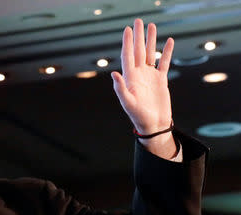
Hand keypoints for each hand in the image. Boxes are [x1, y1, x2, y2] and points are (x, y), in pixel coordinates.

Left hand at [111, 19, 177, 159]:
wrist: (153, 124)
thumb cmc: (138, 116)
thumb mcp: (128, 103)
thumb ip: (120, 89)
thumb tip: (114, 73)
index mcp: (130, 78)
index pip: (128, 55)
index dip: (127, 42)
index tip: (127, 29)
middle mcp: (139, 74)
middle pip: (138, 50)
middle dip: (138, 36)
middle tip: (138, 21)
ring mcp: (150, 76)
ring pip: (150, 54)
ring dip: (151, 40)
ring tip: (152, 26)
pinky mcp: (161, 80)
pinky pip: (163, 63)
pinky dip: (166, 52)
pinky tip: (168, 42)